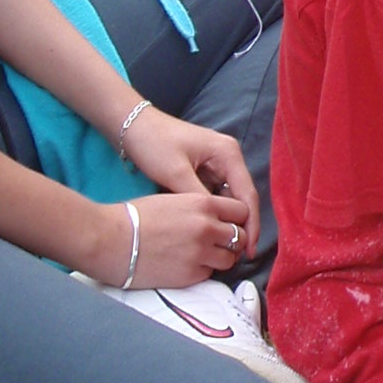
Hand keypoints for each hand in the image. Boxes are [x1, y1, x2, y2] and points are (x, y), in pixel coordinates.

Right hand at [98, 189, 251, 288]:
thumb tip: (217, 217)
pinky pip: (211, 274)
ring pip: (230, 259)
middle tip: (219, 242)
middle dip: (232, 240)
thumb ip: (200, 208)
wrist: (112, 241)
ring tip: (204, 255)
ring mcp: (201, 253)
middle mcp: (207, 228)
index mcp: (203, 204)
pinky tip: (188, 264)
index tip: (230, 223)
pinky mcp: (191, 275)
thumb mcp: (174, 199)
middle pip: (240, 236)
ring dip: (221, 257)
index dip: (237, 218)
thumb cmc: (135, 218)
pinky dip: (204, 270)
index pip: (242, 210)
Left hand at [119, 103, 259, 238]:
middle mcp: (228, 158)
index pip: (247, 195)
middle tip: (237, 256)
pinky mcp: (204, 171)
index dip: (251, 225)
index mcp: (228, 154)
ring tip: (224, 248)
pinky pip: (214, 196)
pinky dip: (214, 214)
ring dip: (227, 222)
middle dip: (241, 226)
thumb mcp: (176, 173)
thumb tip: (217, 226)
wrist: (132, 126)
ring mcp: (216, 164)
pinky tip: (210, 232)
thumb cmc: (154, 144)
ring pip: (229, 200)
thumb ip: (198, 199)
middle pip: (242, 198)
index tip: (249, 251)